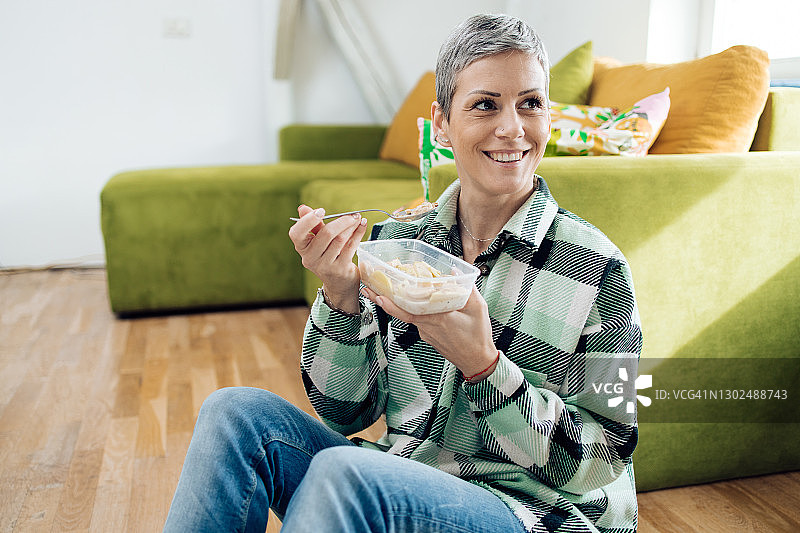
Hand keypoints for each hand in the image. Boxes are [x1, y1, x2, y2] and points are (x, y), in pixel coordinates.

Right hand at [288, 205, 367, 312]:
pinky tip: (362, 225)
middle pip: (326, 234)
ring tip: (357, 219)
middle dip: (341, 221)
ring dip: (351, 226)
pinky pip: (351, 246)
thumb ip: (312, 225)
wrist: (339, 283)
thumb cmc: (327, 256)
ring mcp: (325, 265)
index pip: (296, 233)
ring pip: (340, 239)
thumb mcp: (317, 241)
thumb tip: (302, 208)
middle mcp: (310, 258)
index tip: (322, 210)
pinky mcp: (340, 269)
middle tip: (352, 215)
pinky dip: (358, 233)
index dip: (308, 220)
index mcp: (302, 248)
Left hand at [361, 284, 497, 379]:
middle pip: (402, 312)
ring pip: (409, 316)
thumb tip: (455, 271)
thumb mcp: (479, 308)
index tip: (378, 295)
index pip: (409, 311)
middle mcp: (427, 327)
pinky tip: (413, 303)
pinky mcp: (428, 337)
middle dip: (383, 300)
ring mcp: (426, 333)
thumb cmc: (478, 337)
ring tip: (385, 291)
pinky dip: (412, 311)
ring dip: (397, 304)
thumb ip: (467, 288)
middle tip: (369, 289)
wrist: (477, 361)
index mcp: (438, 318)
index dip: (391, 304)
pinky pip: (417, 321)